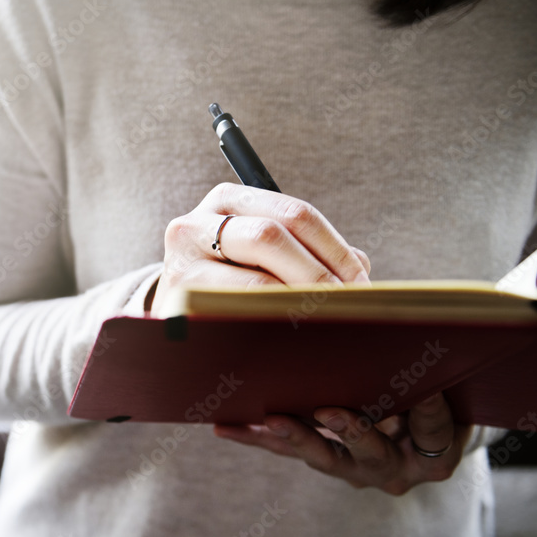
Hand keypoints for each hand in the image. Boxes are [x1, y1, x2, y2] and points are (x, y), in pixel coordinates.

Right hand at [148, 183, 370, 315]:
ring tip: (326, 322)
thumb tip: (360, 266)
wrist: (175, 318)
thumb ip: (306, 252)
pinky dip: (269, 324)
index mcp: (227, 200)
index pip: (293, 213)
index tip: (361, 280)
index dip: (334, 248)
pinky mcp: (175, 301)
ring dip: (298, 303)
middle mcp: (196, 222)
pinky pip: (233, 313)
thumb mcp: (261, 255)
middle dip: (318, 274)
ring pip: (252, 279)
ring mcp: (181, 261)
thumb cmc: (229, 283)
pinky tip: (290, 336)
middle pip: (271, 236)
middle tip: (348, 305)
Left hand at [213, 392, 472, 495]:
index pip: (434, 433)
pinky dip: (259, 436)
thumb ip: (435, 376)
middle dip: (350, 430)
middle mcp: (394, 470)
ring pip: (321, 455)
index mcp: (435, 454)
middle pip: (371, 453)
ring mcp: (356, 470)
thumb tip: (417, 339)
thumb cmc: (439, 395)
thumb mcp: (448, 389)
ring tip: (267, 419)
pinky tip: (226, 425)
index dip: (429, 413)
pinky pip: (288, 450)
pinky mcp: (324, 461)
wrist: (421, 431)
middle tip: (328, 412)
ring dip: (291, 436)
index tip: (425, 389)